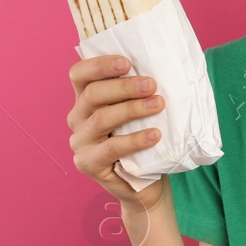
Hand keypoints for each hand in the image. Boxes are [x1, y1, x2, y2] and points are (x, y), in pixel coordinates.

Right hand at [68, 54, 166, 210]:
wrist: (147, 182)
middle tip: (152, 85)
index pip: (80, 74)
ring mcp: (80, 141)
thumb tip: (167, 66)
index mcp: (86, 99)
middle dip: (124, 86)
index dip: (99, 65)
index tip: (127, 63)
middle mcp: (78, 117)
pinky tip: (155, 135)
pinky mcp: (87, 163)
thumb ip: (142, 91)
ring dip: (132, 109)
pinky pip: (110, 148)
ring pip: (101, 118)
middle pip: (92, 94)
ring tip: (158, 105)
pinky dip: (134, 139)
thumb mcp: (142, 111)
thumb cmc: (145, 137)